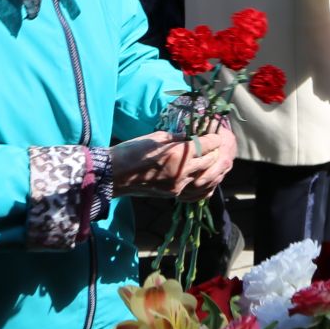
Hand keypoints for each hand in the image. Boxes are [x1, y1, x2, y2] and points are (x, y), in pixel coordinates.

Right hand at [107, 128, 235, 201]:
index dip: (214, 138)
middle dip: (214, 152)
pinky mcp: (173, 194)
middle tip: (214, 145)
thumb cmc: (132, 151)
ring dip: (209, 167)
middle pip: (210, 160)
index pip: (207, 144)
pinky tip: (200, 174)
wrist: (113, 175)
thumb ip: (178, 137)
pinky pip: (194, 187)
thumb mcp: (157, 137)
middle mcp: (183, 170)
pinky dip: (199, 180)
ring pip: (204, 176)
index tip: (216, 134)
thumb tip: (192, 136)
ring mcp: (179, 185)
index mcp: (179, 153)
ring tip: (209, 159)